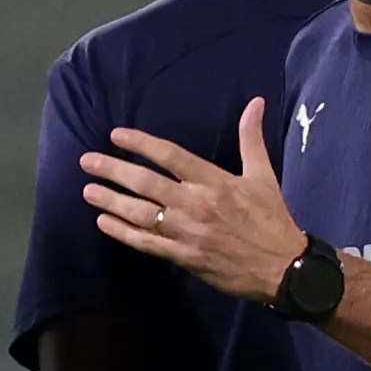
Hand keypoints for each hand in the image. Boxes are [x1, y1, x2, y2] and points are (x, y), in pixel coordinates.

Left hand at [86, 102, 308, 305]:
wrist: (283, 268)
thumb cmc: (272, 220)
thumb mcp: (263, 176)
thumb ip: (251, 138)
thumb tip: (255, 102)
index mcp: (214, 181)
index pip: (170, 156)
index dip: (140, 144)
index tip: (116, 135)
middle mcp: (196, 204)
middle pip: (146, 182)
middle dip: (113, 170)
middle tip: (87, 161)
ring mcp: (187, 232)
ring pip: (140, 213)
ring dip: (111, 200)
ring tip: (87, 190)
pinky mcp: (184, 257)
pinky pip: (146, 243)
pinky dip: (123, 232)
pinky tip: (104, 222)